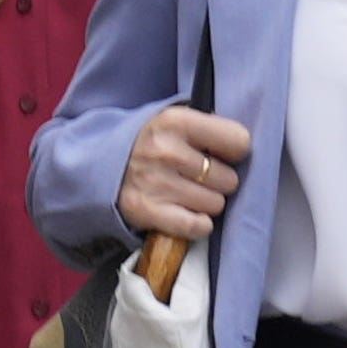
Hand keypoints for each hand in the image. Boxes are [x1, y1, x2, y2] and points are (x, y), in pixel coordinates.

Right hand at [117, 104, 250, 241]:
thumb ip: (210, 128)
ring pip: (215, 205)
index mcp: (176, 121)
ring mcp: (155, 183)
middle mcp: (166, 151)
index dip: (236, 151)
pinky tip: (188, 214)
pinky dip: (198, 225)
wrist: (101, 166)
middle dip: (220, 181)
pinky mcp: (146, 211)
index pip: (239, 141)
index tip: (222, 154)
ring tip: (188, 193)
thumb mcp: (177, 122)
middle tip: (200, 178)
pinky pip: (196, 226)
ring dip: (207, 203)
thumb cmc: (153, 144)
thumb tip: (245, 147)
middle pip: (229, 179)